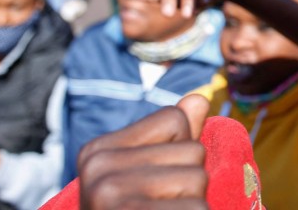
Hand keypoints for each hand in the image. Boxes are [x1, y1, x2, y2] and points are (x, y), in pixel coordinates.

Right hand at [78, 94, 209, 208]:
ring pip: (199, 178)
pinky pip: (197, 206)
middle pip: (192, 151)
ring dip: (192, 203)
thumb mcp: (147, 176)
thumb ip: (174, 137)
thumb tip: (200, 98)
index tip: (153, 186)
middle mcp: (97, 166)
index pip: (175, 119)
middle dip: (190, 184)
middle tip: (160, 206)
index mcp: (98, 150)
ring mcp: (109, 193)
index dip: (180, 154)